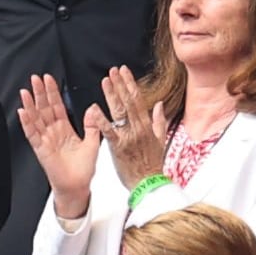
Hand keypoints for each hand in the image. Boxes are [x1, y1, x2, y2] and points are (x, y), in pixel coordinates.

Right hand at [18, 74, 100, 217]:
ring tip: (25, 91)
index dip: (52, 93)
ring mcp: (45, 140)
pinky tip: (23, 111)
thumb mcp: (93, 143)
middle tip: (35, 78)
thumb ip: (92, 125)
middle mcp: (53, 132)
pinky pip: (32, 134)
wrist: (78, 186)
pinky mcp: (40, 149)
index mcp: (65, 129)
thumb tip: (92, 108)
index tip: (49, 79)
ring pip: (36, 119)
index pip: (57, 106)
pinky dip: (27, 123)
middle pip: (44, 109)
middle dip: (40, 93)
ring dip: (30, 104)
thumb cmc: (83, 169)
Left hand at [91, 66, 168, 190]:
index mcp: (147, 126)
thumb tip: (159, 104)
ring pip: (120, 112)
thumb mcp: (160, 141)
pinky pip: (109, 131)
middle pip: (129, 102)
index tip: (124, 71)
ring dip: (112, 95)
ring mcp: (128, 137)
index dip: (130, 84)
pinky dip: (101, 119)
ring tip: (105, 81)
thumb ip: (159, 121)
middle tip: (113, 70)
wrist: (149, 184)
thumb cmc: (152, 165)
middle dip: (120, 84)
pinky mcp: (118, 147)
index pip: (138, 100)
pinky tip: (94, 109)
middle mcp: (138, 128)